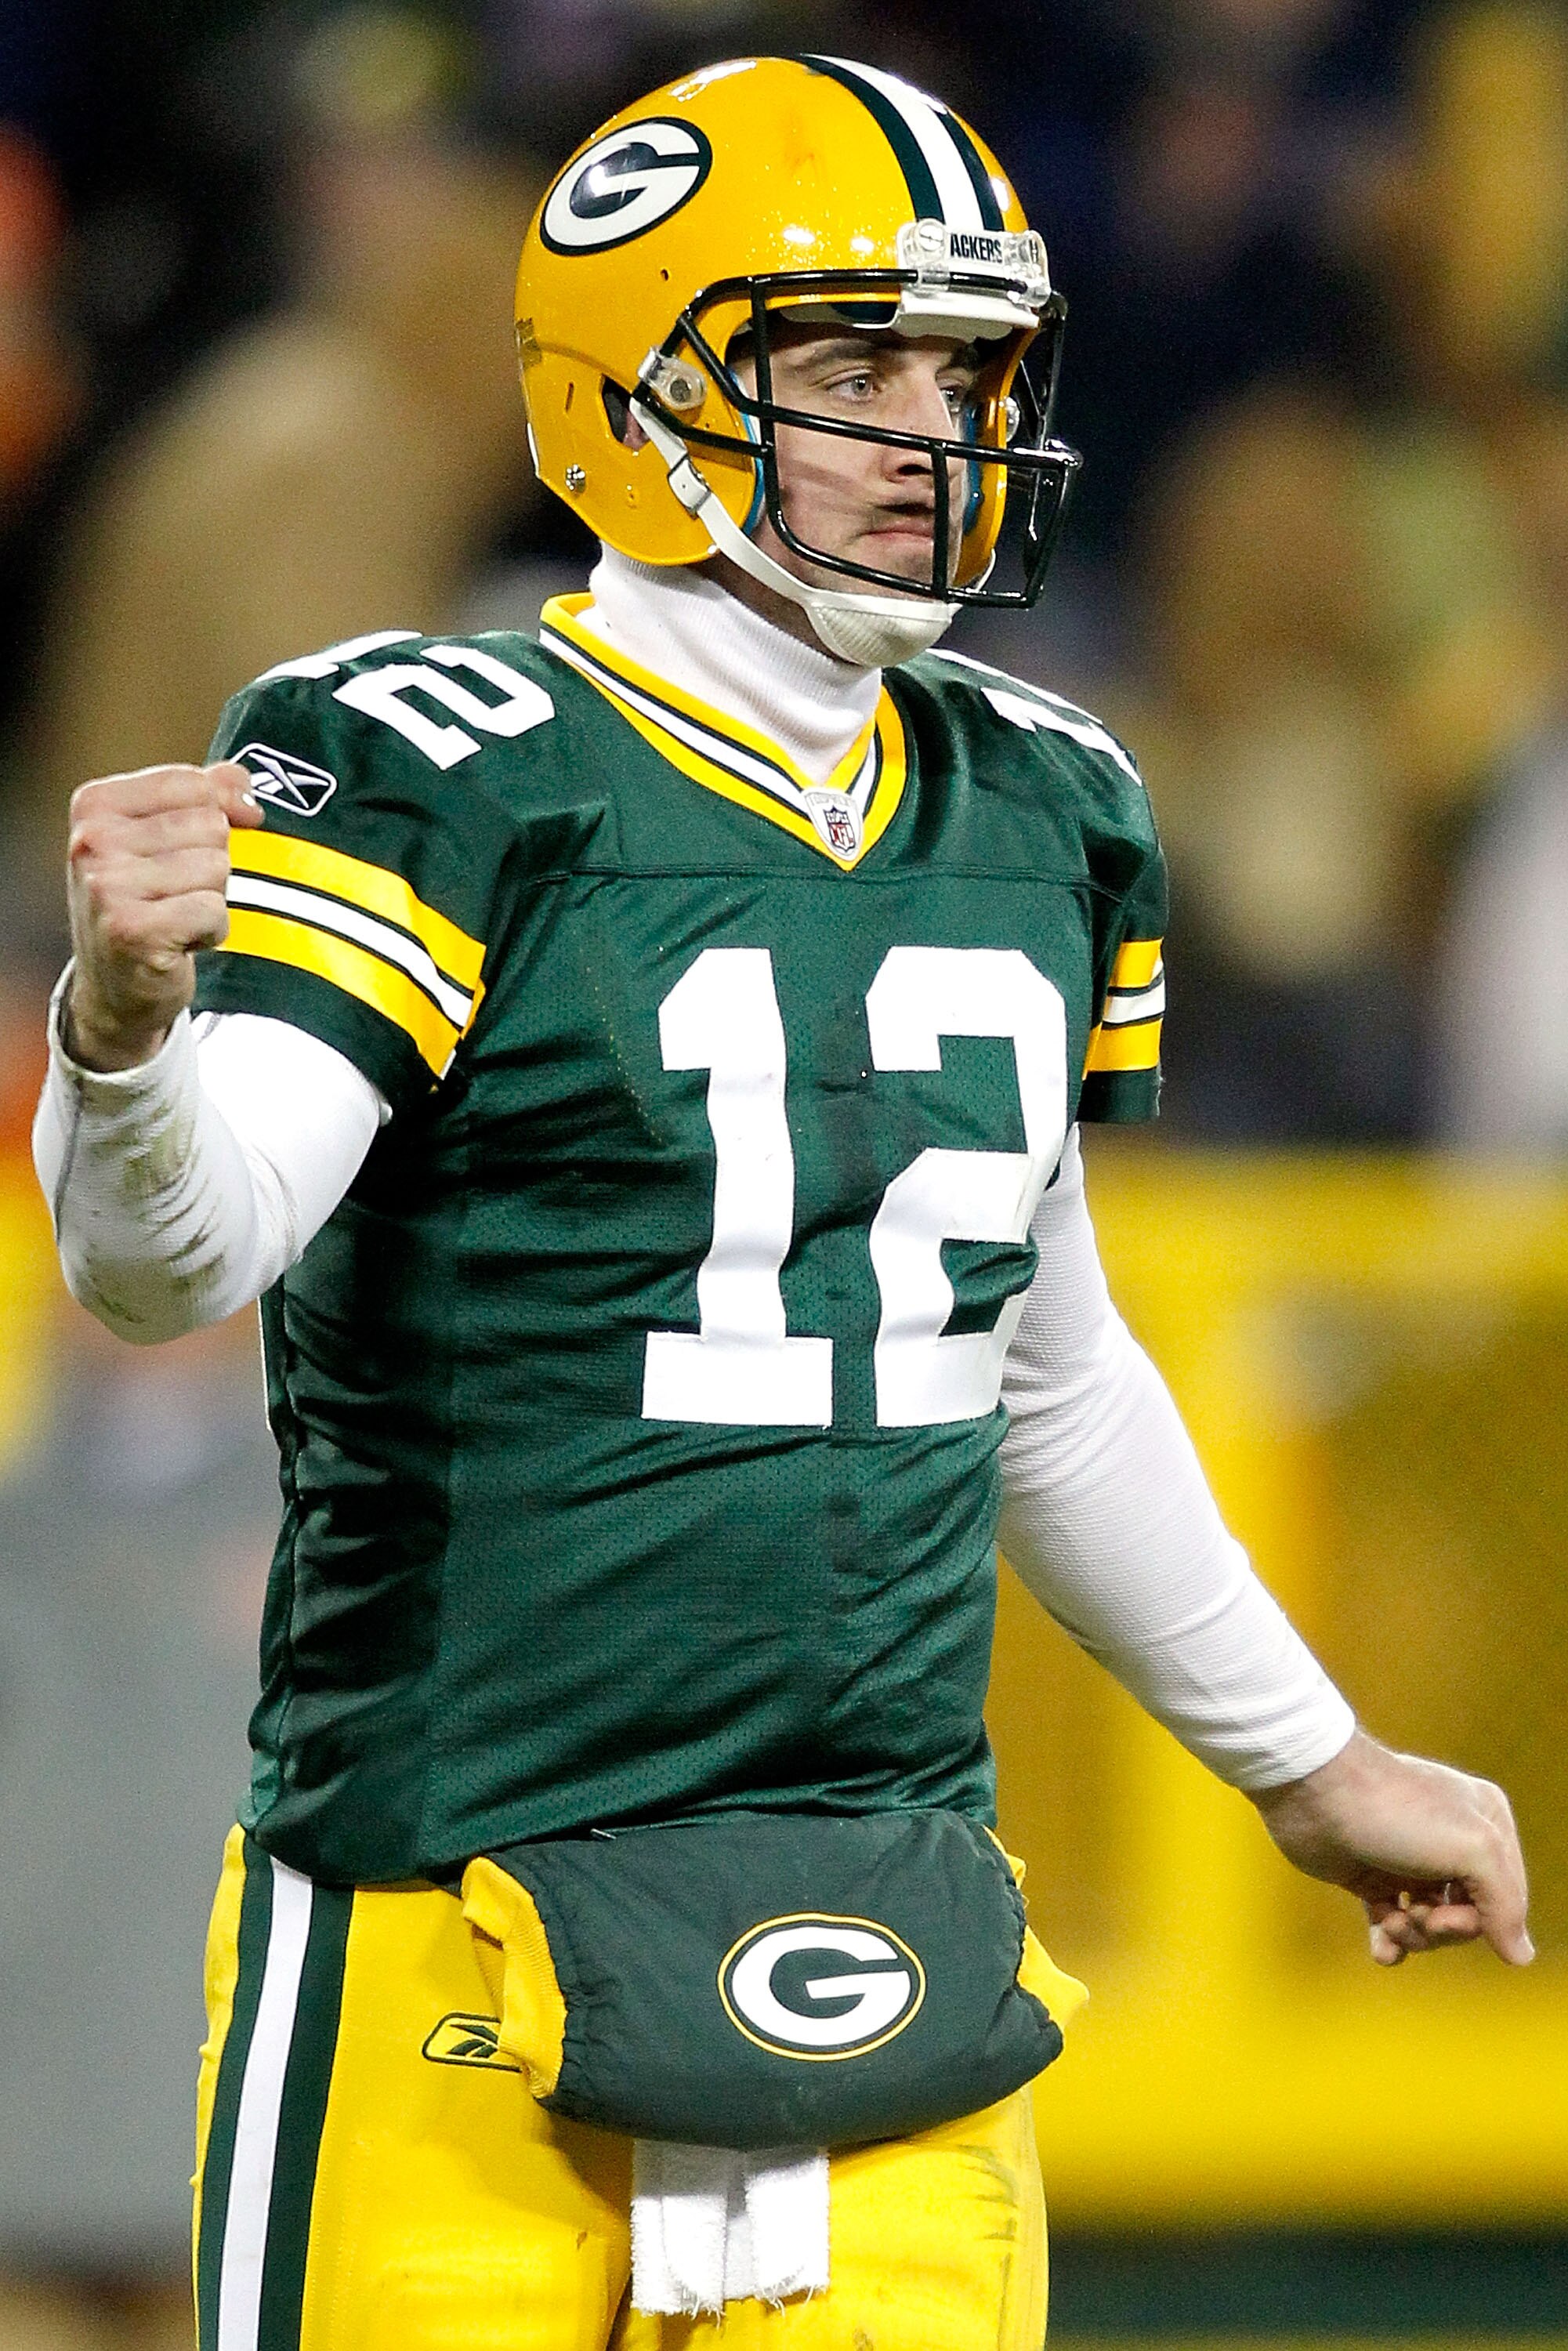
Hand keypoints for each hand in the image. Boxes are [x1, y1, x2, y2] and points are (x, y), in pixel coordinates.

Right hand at [65, 762, 261, 1069]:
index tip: (197, 845)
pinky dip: (211, 931)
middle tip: (176, 892)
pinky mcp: (133, 931)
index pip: (193, 783)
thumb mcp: (161, 837)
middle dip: (211, 864)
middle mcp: (92, 841)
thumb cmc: (146, 901)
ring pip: (217, 868)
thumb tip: (247, 789)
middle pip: (210, 826)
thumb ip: (205, 794)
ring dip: (212, 899)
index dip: (217, 813)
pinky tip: (181, 941)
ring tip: (177, 916)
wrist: (116, 987)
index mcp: (95, 804)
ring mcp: (107, 886)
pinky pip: (214, 911)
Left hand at [1249, 1730, 1532, 1967]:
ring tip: (1392, 1925)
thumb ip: (1505, 1903)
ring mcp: (1410, 1859)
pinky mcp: (1371, 1875)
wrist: (1315, 1792)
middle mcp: (1451, 1840)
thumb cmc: (1396, 1811)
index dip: (1484, 1920)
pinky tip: (1382, 1950)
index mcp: (1486, 1821)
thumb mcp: (1472, 1848)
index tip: (1450, 1918)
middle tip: (1419, 1919)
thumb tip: (1520, 1956)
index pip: (1507, 1895)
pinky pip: (1392, 1924)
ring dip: (1415, 1937)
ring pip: (1430, 1924)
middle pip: (1468, 1914)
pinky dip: (1389, 1943)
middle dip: (1445, 1930)